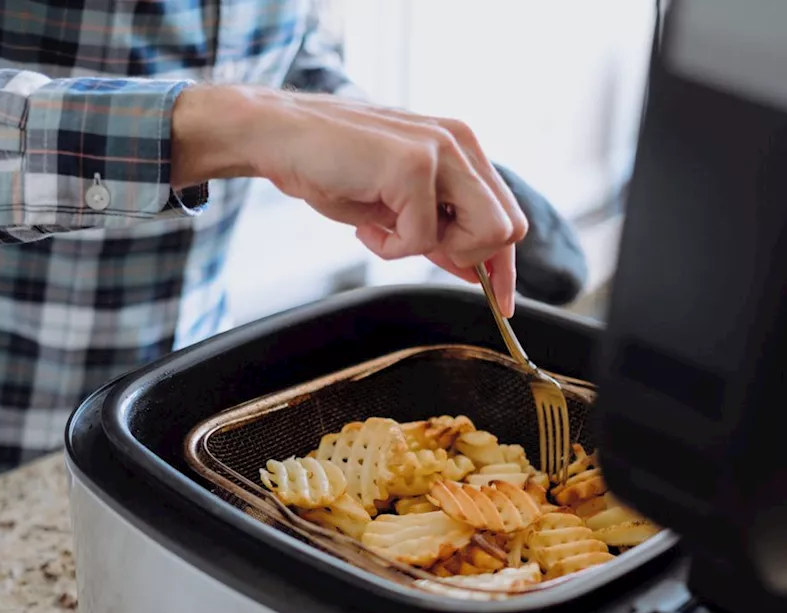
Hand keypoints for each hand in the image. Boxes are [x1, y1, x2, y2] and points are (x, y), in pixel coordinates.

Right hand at [171, 86, 527, 314]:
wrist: (279, 137)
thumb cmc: (330, 168)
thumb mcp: (395, 206)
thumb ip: (439, 230)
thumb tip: (475, 270)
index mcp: (460, 147)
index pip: (506, 214)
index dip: (505, 266)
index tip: (501, 302)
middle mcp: (460, 142)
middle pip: (508, 228)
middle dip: (467, 257)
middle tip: (416, 246)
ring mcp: (440, 150)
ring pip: (484, 233)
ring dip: (433, 249)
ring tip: (388, 231)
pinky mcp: (414, 165)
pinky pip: (423, 237)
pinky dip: (390, 246)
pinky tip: (366, 225)